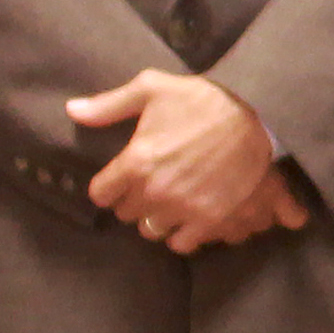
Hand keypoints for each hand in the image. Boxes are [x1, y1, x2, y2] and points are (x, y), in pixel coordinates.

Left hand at [64, 69, 303, 252]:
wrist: (262, 116)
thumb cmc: (204, 100)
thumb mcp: (154, 88)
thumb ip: (110, 104)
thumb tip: (72, 110)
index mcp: (137, 162)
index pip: (101, 194)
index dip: (110, 186)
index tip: (120, 179)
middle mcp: (157, 193)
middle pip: (128, 216)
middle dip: (136, 202)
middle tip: (151, 186)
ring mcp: (185, 211)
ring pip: (156, 233)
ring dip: (161, 221)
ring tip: (173, 206)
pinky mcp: (214, 223)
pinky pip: (188, 244)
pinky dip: (191, 234)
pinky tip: (197, 217)